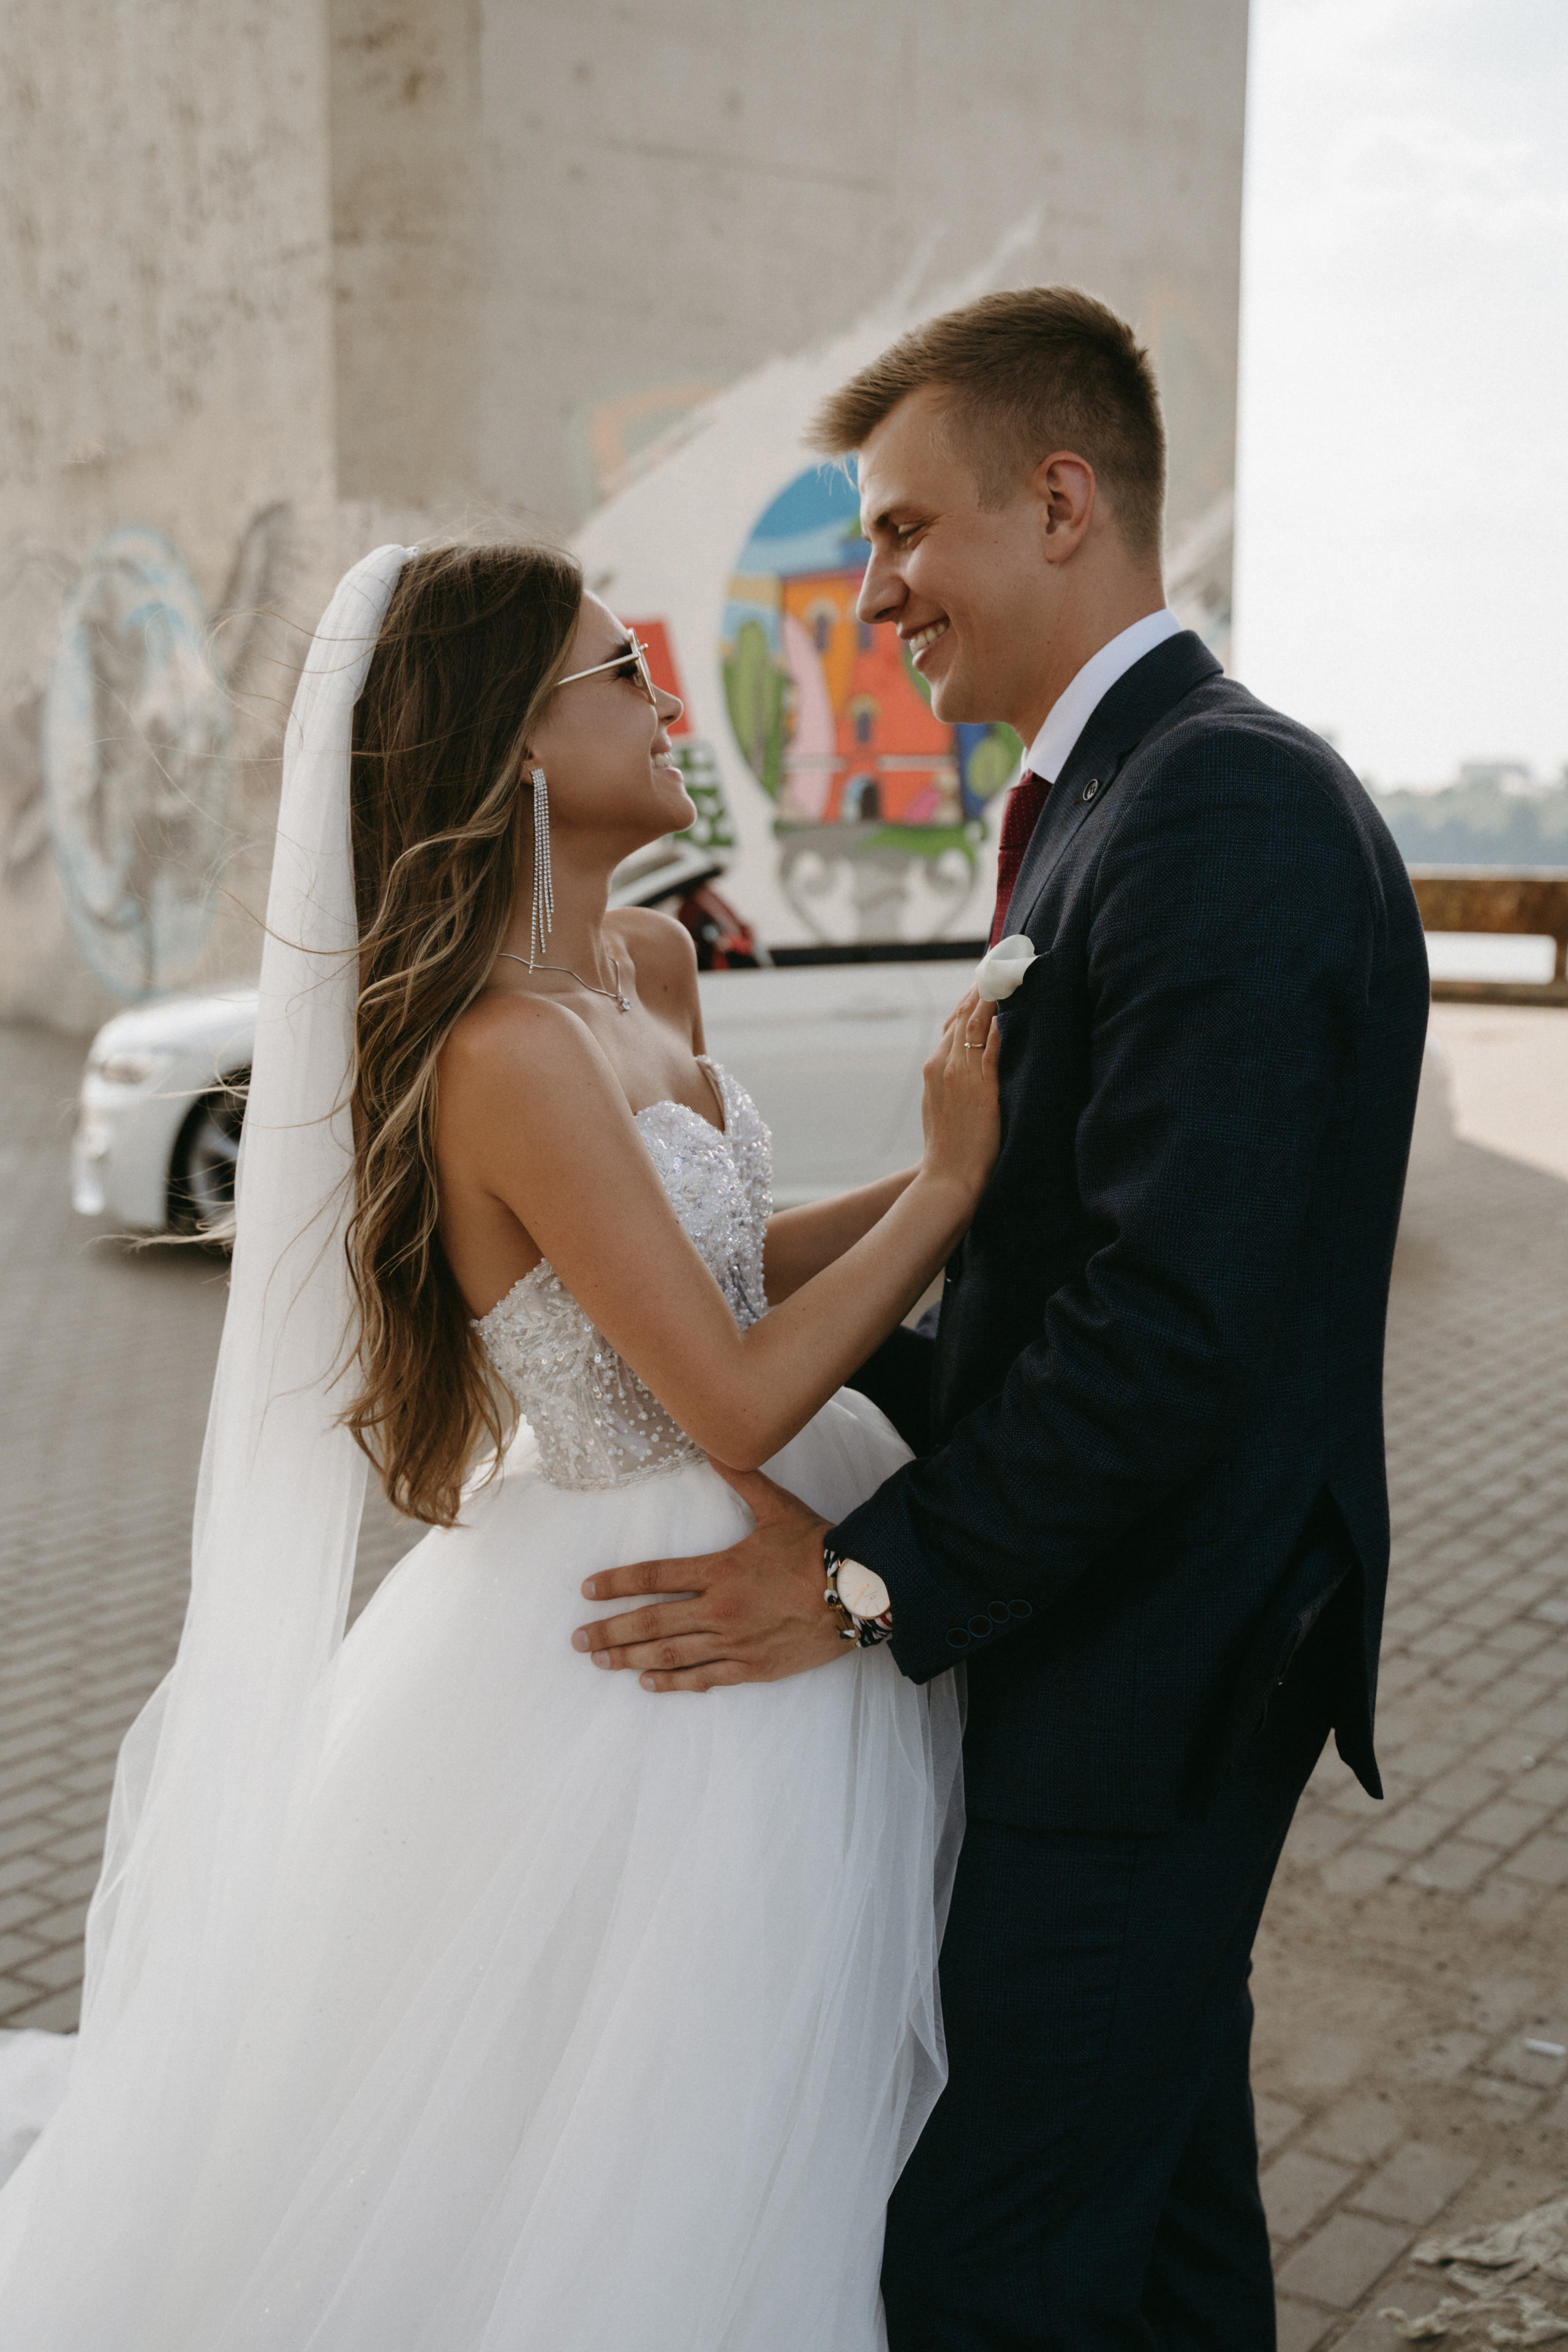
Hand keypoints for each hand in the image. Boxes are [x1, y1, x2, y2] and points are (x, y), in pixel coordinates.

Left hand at [571, 1461, 841, 1690]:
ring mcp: (734, 1642)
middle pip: (652, 1623)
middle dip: (610, 1632)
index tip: (587, 1590)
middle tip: (578, 1640)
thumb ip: (741, 1479)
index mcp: (720, 1570)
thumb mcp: (777, 1508)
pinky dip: (674, 1682)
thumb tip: (714, 1445)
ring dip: (631, 1659)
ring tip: (602, 1661)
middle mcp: (720, 1609)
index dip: (617, 1583)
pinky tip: (649, 1682)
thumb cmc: (817, 1548)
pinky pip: (705, 1678)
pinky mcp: (753, 1668)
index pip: (655, 1577)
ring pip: (672, 1654)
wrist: (860, 1592)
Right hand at [919, 985, 1000, 1198]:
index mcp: (933, 1068)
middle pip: (963, 1016)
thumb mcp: (940, 1108)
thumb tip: (964, 1070)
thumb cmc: (949, 1148)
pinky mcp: (981, 1087)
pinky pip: (991, 1047)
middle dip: (981, 989)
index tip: (984, 983)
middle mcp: (943, 1064)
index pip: (953, 1024)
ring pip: (975, 1024)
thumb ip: (949, 1084)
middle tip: (999, 966)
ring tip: (1006, 975)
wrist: (947, 1175)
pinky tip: (1009, 1008)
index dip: (969, 1001)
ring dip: (991, 997)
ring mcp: (961, 1074)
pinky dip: (1000, 1024)